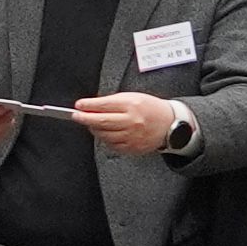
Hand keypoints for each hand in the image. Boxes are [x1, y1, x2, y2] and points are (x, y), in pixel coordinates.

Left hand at [67, 91, 182, 158]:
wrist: (170, 124)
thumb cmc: (150, 108)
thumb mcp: (133, 97)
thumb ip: (112, 101)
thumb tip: (91, 106)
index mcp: (132, 105)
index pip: (104, 105)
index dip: (88, 105)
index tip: (79, 105)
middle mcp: (131, 121)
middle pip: (101, 121)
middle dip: (85, 118)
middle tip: (76, 116)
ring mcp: (132, 136)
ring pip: (104, 135)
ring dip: (94, 129)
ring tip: (92, 123)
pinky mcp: (132, 148)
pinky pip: (111, 145)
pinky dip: (105, 139)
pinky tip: (105, 133)